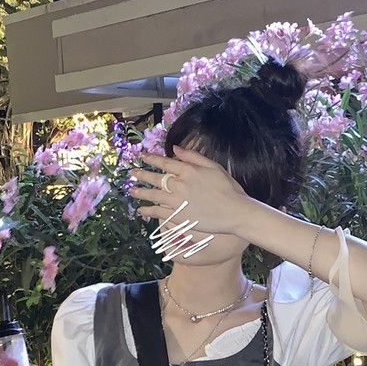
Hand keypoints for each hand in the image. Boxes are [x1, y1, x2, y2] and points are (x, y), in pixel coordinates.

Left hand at [130, 146, 253, 236]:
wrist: (234, 212)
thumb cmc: (229, 189)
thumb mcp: (214, 167)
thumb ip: (194, 156)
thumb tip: (176, 149)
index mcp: (188, 170)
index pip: (165, 163)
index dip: (152, 159)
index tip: (143, 157)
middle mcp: (179, 184)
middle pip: (156, 178)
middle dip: (142, 175)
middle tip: (132, 174)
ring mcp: (177, 201)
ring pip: (154, 195)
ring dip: (141, 192)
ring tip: (132, 191)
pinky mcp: (178, 216)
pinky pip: (158, 212)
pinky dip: (148, 211)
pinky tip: (141, 210)